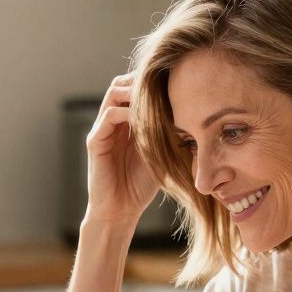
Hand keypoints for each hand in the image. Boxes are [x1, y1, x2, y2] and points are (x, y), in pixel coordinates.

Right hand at [84, 73, 160, 227]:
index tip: (175, 83)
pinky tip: (146, 121)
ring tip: (155, 100)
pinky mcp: (95, 141)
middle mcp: (112, 121)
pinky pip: (109, 115)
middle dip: (142, 80)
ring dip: (134, 92)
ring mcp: (102, 129)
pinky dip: (127, 112)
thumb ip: (170, 134)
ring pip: (114, 93)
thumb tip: (196, 115)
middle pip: (122, 83)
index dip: (151, 82)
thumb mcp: (161, 154)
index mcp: (126, 122)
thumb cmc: (142, 186)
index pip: (134, 88)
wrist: (120, 211)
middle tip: (165, 85)